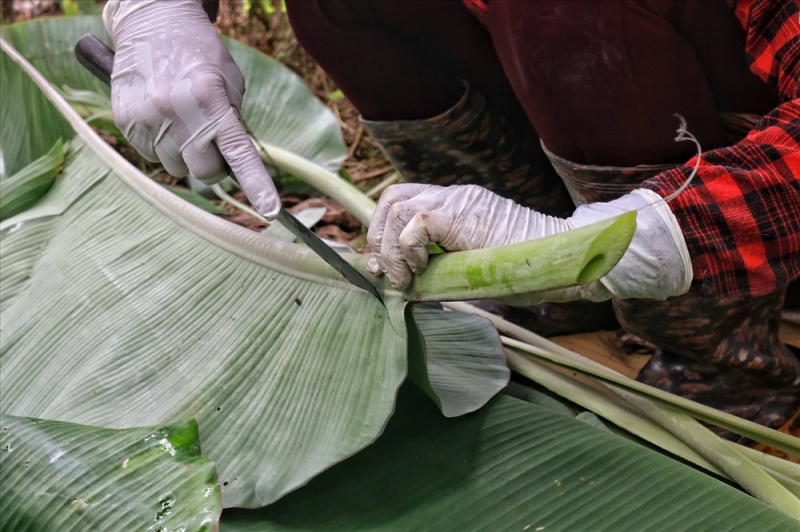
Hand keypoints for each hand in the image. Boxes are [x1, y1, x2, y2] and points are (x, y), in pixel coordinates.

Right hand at [104, 0, 279, 217]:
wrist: (153, 21)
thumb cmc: (200, 55)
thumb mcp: (229, 83)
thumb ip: (232, 123)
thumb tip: (233, 167)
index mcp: (211, 99)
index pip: (238, 152)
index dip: (256, 185)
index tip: (270, 211)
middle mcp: (178, 110)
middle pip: (204, 172)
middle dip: (211, 165)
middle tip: (210, 141)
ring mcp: (148, 117)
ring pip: (175, 168)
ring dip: (182, 154)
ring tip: (180, 119)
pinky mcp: (124, 120)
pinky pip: (148, 156)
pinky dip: (158, 145)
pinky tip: (160, 117)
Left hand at [367, 184, 691, 301]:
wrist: (563, 259)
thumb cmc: (526, 271)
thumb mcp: (473, 267)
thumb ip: (442, 266)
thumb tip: (408, 284)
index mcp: (455, 203)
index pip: (403, 200)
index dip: (383, 230)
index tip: (381, 264)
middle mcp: (453, 193)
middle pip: (392, 198)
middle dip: (378, 236)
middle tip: (384, 271)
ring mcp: (457, 198)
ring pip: (396, 207)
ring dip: (390, 247)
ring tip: (403, 277)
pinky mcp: (461, 211)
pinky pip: (414, 221)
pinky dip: (406, 249)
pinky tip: (416, 271)